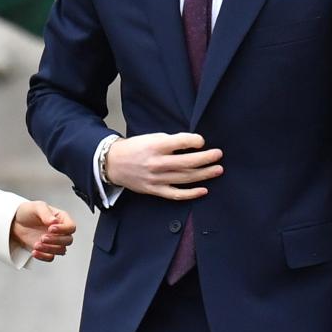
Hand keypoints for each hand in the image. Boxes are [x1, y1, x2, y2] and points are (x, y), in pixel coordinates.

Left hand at [11, 202, 76, 261]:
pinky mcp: (46, 250)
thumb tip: (54, 221)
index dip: (63, 229)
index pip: (71, 227)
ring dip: (49, 249)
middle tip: (43, 237)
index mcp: (61, 219)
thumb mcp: (37, 207)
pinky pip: (50, 257)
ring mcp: (54, 242)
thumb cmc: (28, 212)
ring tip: (36, 244)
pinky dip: (43, 256)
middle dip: (56, 241)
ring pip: (61, 251)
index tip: (50, 228)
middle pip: (68, 240)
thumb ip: (46, 213)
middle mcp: (60, 231)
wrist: (15, 222)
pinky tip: (34, 251)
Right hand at [104, 133, 222, 199]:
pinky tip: (203, 190)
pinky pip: (175, 194)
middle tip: (219, 155)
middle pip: (187, 162)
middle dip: (206, 158)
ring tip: (218, 170)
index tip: (202, 141)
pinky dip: (191, 193)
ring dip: (204, 174)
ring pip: (185, 178)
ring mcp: (156, 178)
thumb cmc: (134, 148)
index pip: (180, 142)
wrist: (113, 164)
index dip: (194, 141)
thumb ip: (170, 142)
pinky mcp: (154, 190)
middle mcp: (156, 163)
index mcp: (155, 146)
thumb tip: (193, 145)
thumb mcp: (150, 138)